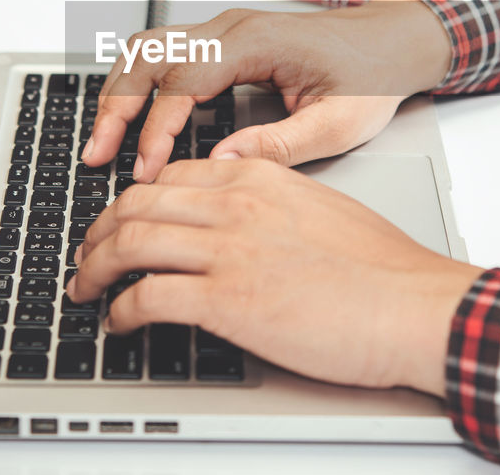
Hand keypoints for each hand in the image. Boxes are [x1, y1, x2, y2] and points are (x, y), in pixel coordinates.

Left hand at [69, 159, 481, 395]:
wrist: (413, 305)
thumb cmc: (383, 269)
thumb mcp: (320, 209)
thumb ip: (270, 206)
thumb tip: (236, 227)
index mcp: (258, 175)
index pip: (172, 176)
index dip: (135, 201)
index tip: (125, 222)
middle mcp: (235, 203)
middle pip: (137, 203)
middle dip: (100, 231)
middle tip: (89, 255)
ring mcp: (228, 249)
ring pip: (129, 243)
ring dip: (95, 269)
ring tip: (86, 289)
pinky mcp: (226, 300)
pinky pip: (147, 297)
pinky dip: (121, 311)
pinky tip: (120, 323)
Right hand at [83, 0, 450, 181]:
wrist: (392, 43)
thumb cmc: (371, 78)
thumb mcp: (337, 124)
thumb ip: (279, 145)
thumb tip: (220, 166)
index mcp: (257, 43)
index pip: (182, 82)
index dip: (155, 129)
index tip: (145, 169)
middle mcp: (232, 29)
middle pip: (148, 56)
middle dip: (116, 107)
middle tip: (98, 155)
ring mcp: (226, 30)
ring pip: (148, 49)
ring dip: (119, 91)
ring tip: (103, 140)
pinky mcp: (225, 41)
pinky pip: (165, 53)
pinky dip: (138, 82)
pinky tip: (130, 116)